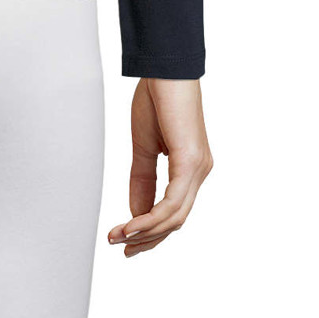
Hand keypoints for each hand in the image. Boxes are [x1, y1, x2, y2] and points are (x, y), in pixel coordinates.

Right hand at [106, 77, 212, 256]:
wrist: (164, 68)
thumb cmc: (157, 98)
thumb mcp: (144, 145)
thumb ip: (142, 180)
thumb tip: (136, 212)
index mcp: (190, 167)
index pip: (173, 210)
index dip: (150, 229)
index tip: (125, 239)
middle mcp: (200, 171)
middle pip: (176, 220)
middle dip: (147, 238)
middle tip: (122, 249)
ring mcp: (198, 168)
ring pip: (175, 216)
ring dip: (146, 232)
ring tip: (119, 238)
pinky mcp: (191, 162)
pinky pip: (172, 202)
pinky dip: (150, 217)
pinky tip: (131, 225)